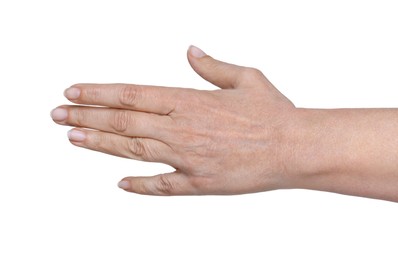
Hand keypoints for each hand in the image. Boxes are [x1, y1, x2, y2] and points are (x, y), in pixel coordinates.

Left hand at [51, 46, 306, 194]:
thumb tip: (192, 51)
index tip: (73, 92)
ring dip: (101, 145)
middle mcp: (181, 129)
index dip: (99, 93)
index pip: (132, 95)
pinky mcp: (200, 183)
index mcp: (189, 101)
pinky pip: (163, 187)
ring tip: (74, 139)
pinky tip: (120, 184)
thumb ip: (213, 66)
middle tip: (58, 115)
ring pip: (133, 151)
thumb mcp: (246, 77)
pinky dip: (140, 186)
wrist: (295, 148)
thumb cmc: (274, 113)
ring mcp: (187, 159)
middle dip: (87, 117)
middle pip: (124, 122)